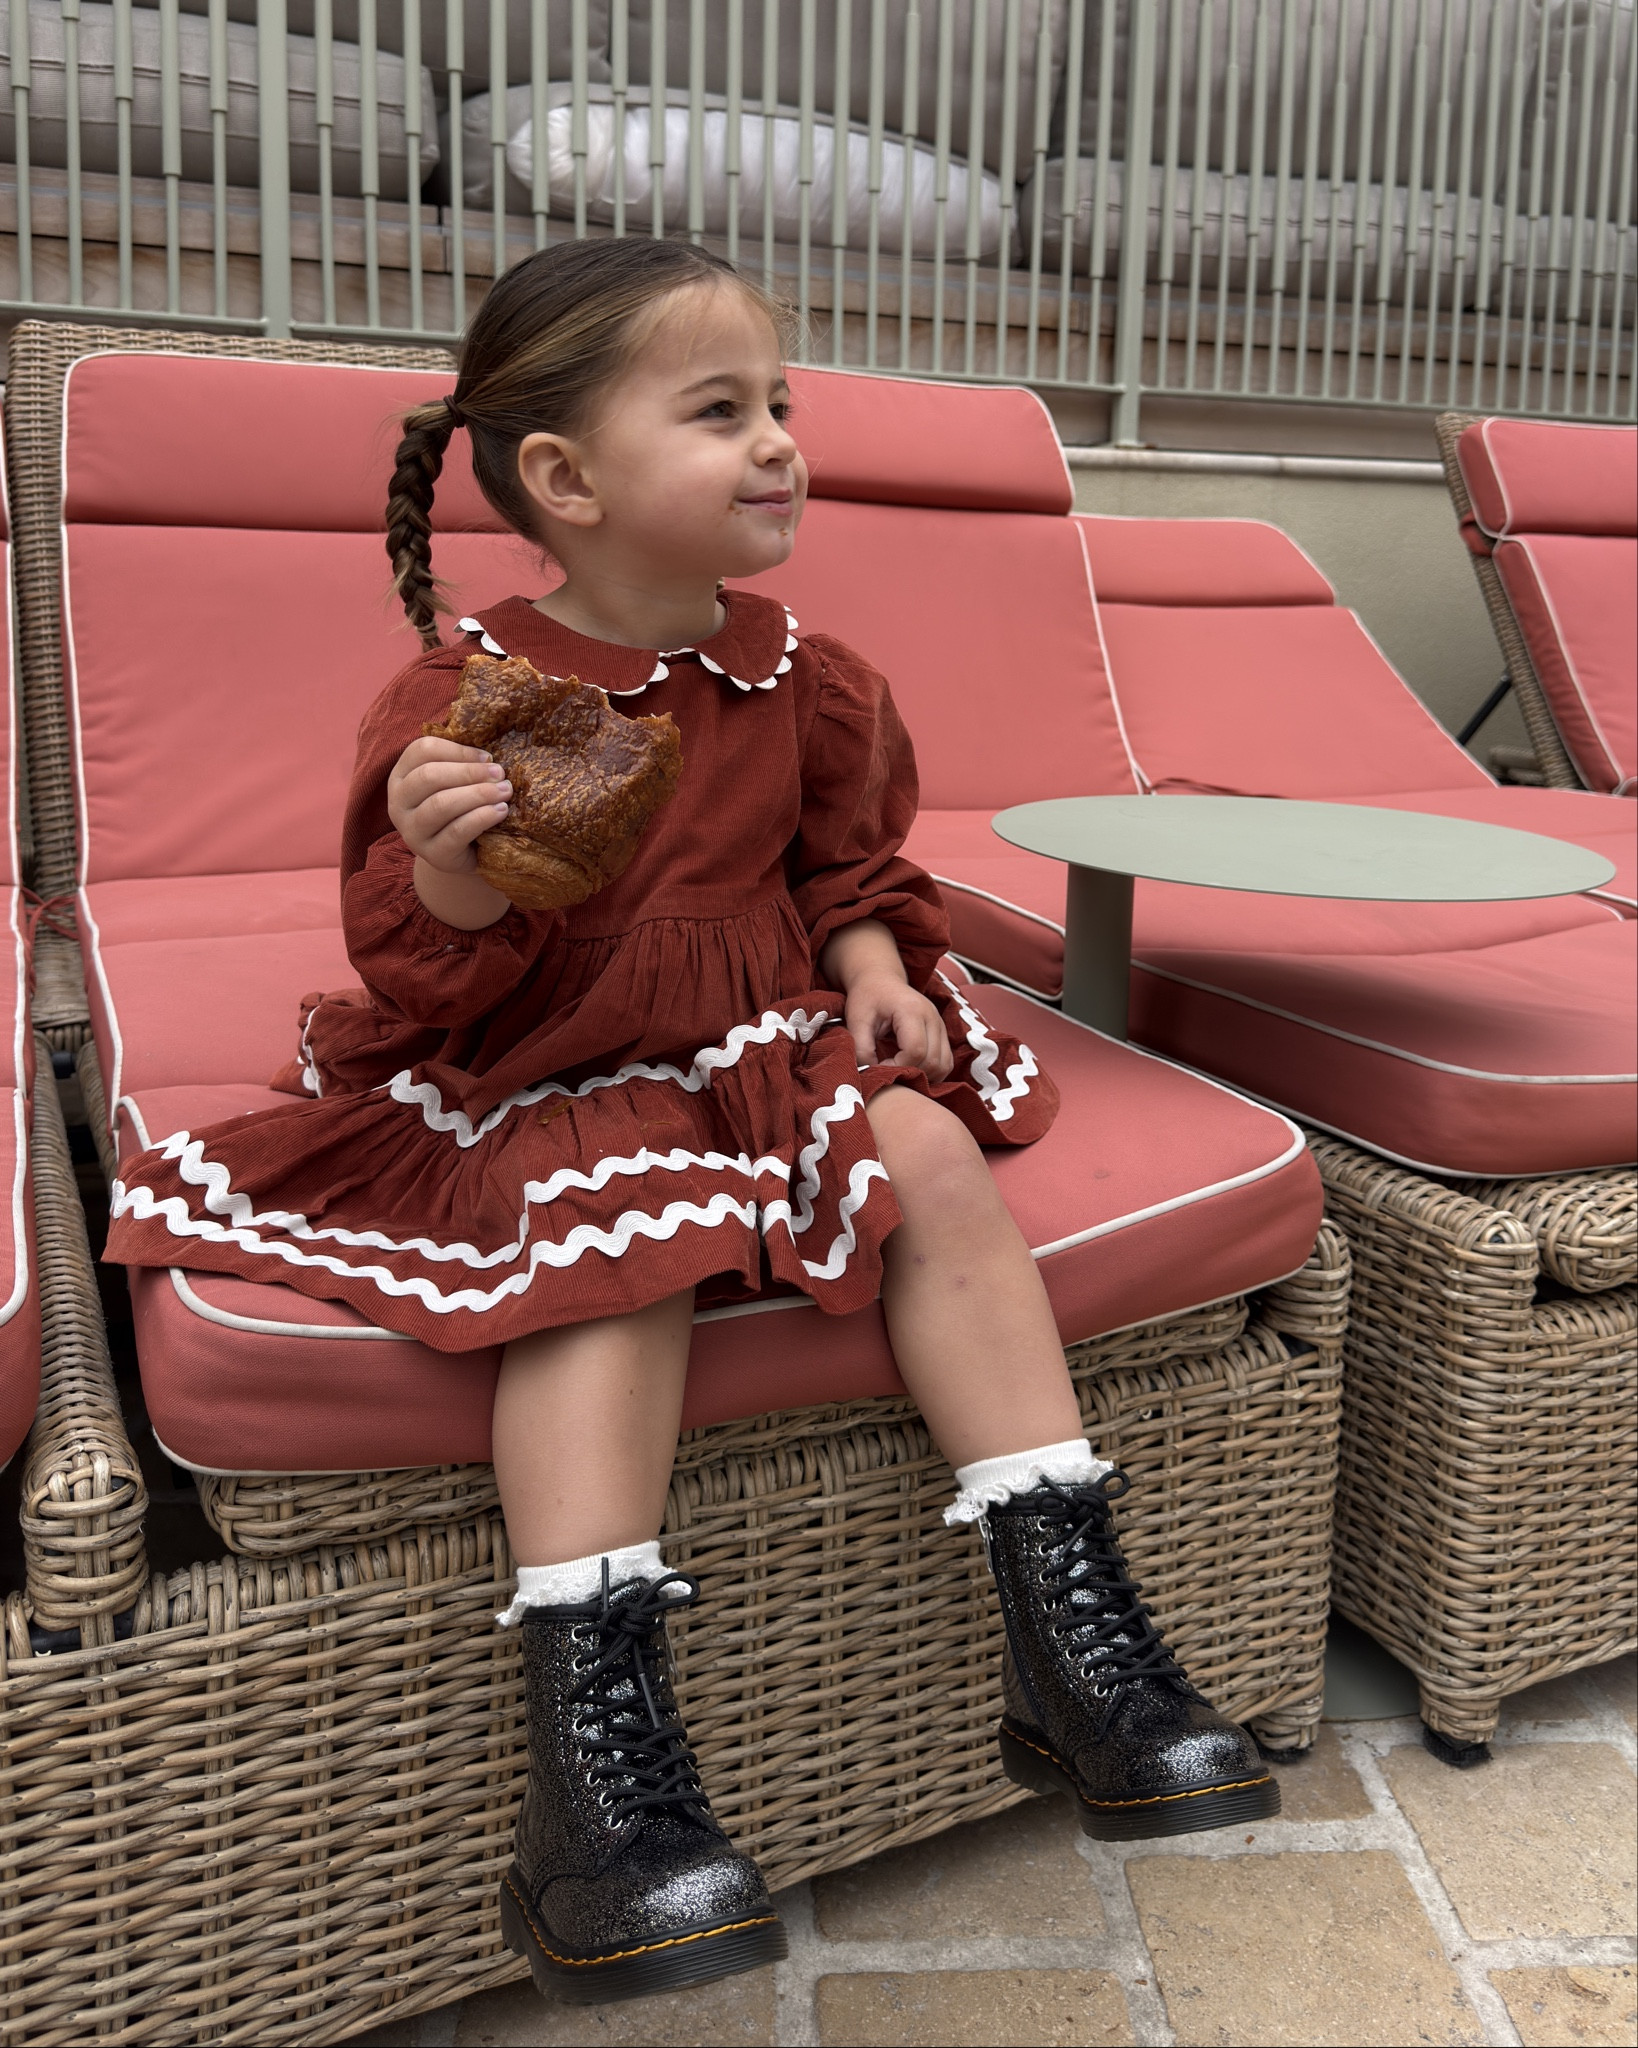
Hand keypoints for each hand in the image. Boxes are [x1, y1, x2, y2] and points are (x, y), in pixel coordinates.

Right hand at [388, 735, 511, 873]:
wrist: (462, 854)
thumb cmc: (460, 809)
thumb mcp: (454, 783)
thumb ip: (461, 763)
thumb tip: (488, 750)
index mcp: (401, 776)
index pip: (422, 750)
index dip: (457, 750)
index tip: (487, 756)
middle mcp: (398, 803)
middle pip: (430, 776)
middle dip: (470, 772)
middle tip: (501, 774)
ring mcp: (411, 831)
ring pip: (441, 804)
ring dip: (478, 794)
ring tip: (505, 792)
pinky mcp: (432, 855)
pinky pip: (457, 832)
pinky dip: (482, 818)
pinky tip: (501, 811)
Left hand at [842, 970, 952, 1080]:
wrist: (881, 980)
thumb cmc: (868, 997)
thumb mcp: (856, 1020)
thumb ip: (861, 1048)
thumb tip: (872, 1073)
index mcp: (911, 1010)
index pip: (915, 1051)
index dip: (897, 1066)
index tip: (879, 1065)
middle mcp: (932, 1017)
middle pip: (932, 1060)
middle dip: (909, 1072)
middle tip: (888, 1069)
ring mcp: (941, 1025)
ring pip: (943, 1065)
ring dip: (922, 1075)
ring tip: (900, 1069)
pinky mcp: (942, 1033)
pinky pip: (946, 1062)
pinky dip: (931, 1071)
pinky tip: (911, 1067)